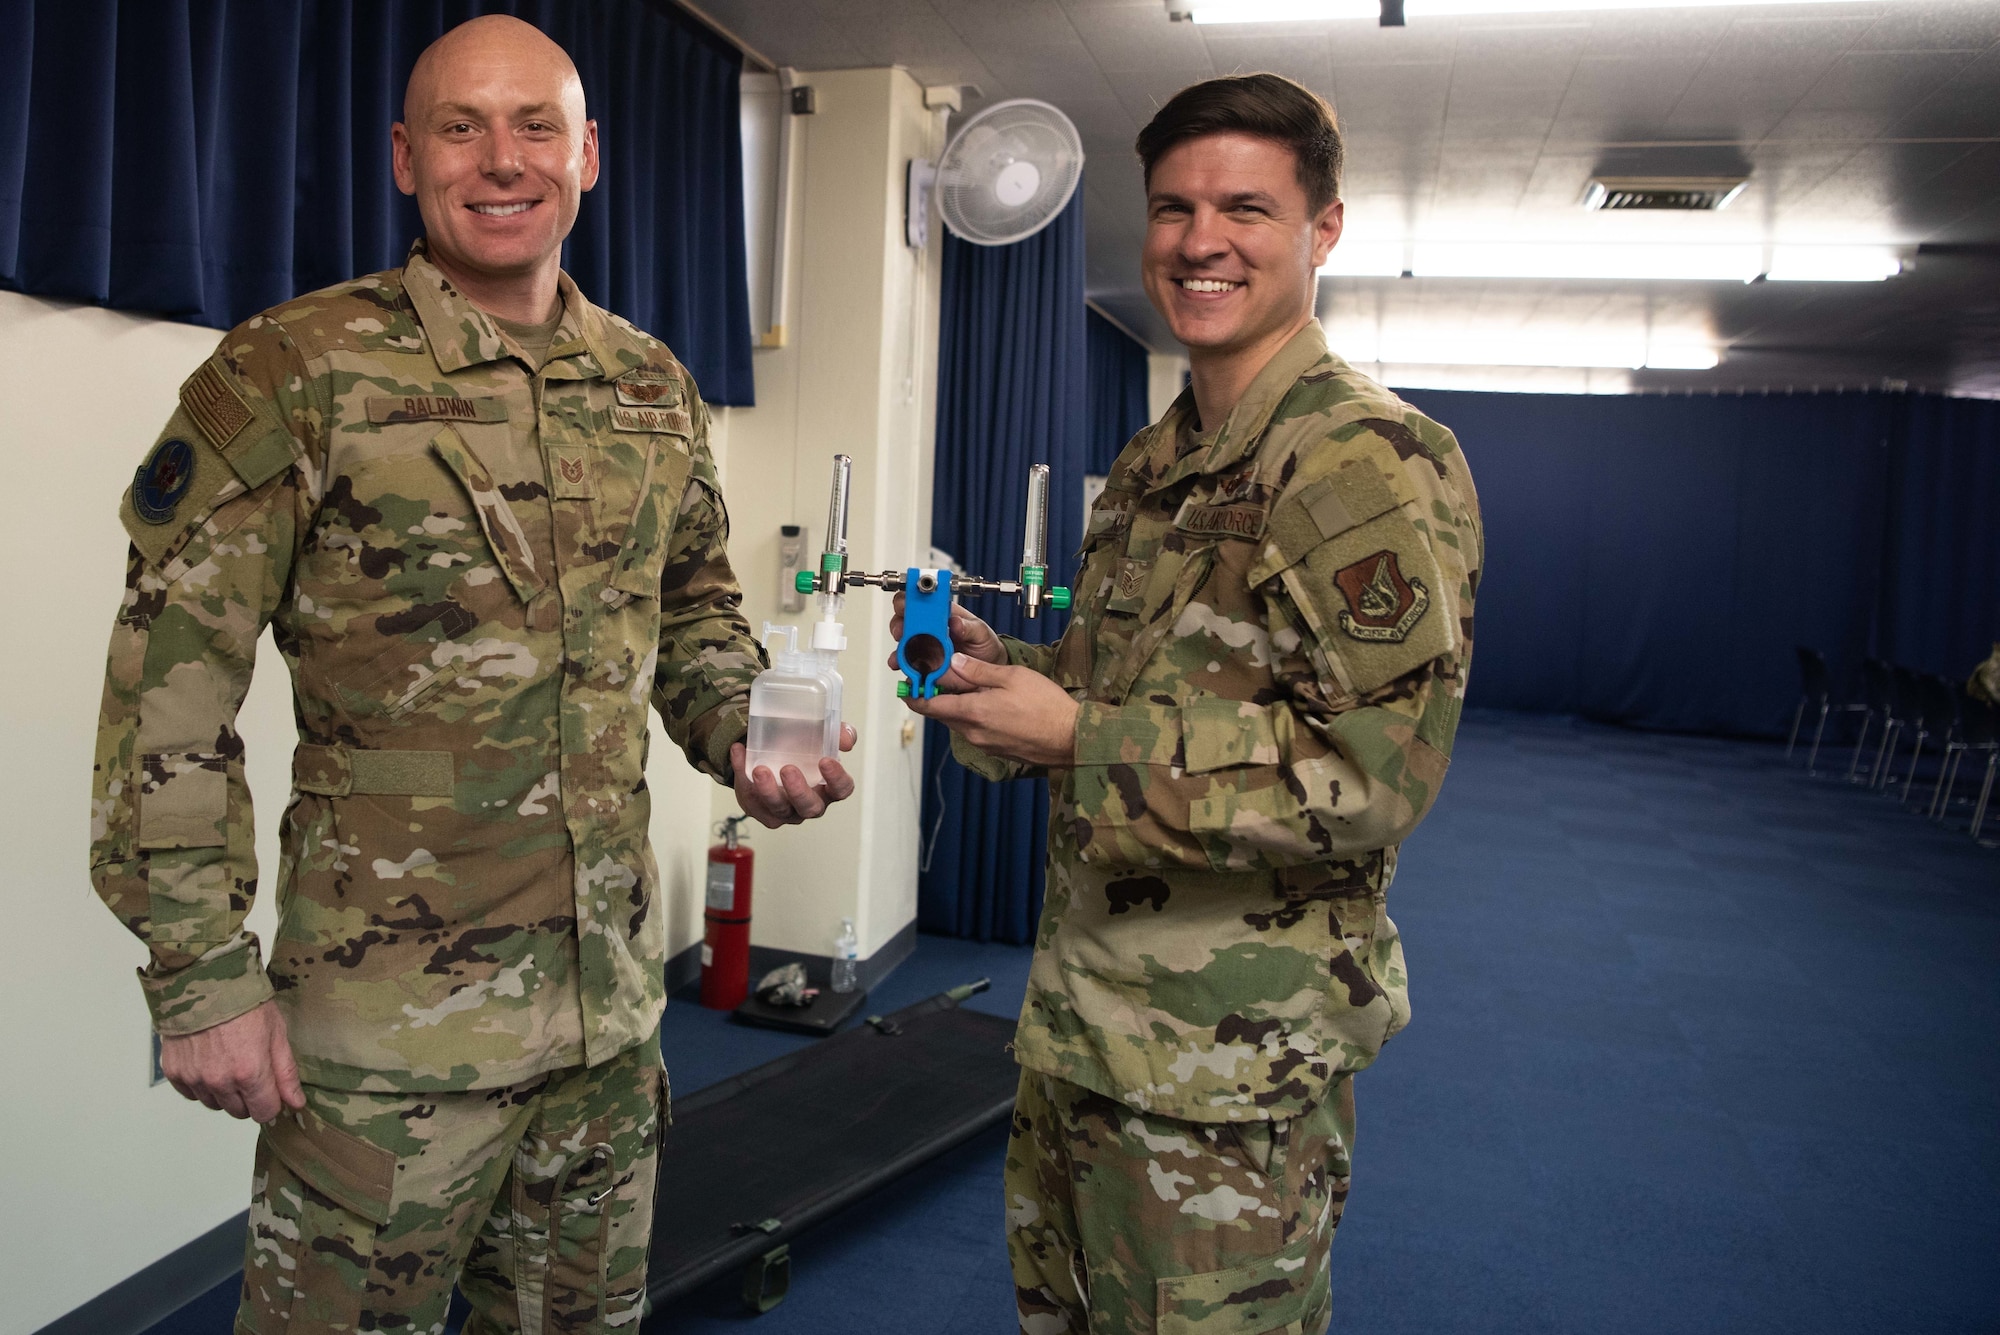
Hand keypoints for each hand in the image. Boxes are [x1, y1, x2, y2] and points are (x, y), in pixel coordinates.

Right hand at [158, 999, 305, 1122]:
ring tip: (228, 1060)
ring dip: (224, 1091)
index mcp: (249, 1073)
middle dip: (249, 1097)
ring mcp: (194, 1078)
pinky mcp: (173, 1072)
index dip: (271, 1102)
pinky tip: (209, 1060)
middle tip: (250, 1068)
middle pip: (239, 1111)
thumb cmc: (244, 1002)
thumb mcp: (276, 1033)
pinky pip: (191, 1093)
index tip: (272, 1089)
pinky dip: (201, 1083)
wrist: (203, 980)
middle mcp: (219, 1081)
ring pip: (214, 1104)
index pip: (264, 1112)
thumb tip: (296, 1103)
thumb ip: (285, 1073)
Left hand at [732, 725, 856, 827]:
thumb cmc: (801, 746)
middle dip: (798, 791)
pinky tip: (739, 753)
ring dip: (767, 790)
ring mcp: (784, 811)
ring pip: (778, 810)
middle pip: (809, 807)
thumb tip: (847, 740)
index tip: (826, 761)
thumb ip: (836, 733)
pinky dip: (742, 776)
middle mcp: (809, 803)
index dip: (836, 779)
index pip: (841, 789)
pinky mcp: (759, 810)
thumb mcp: (820, 734)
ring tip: (759, 769)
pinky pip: (750, 799)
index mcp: (828, 787)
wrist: (769, 748)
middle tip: (787, 769)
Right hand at [885, 594, 1005, 678]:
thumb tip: (955, 621)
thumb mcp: (981, 633)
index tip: (909, 603)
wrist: (985, 670)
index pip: (920, 600)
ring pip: (901, 642)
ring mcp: (922, 646)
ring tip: (901, 655)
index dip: (911, 598)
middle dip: (899, 622)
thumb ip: (969, 627)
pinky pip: (906, 664)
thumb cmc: (982, 645)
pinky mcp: (921, 663)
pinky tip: (904, 667)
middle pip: (903, 618)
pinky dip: (902, 665)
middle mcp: (927, 627)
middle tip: (902, 629)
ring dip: (898, 647)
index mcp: (941, 614)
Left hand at [904, 653, 1077, 766]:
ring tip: (966, 686)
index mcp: (973, 712)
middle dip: (936, 696)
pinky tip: (989, 704)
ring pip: (959, 722)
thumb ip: (978, 671)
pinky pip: (976, 731)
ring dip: (957, 706)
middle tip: (937, 676)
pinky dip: (974, 717)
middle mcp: (974, 733)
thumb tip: (953, 662)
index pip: (928, 706)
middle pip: (942, 714)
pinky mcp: (997, 750)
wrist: (1071, 739)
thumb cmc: (1047, 707)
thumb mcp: (1011, 677)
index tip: (909, 681)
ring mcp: (985, 744)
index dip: (915, 693)